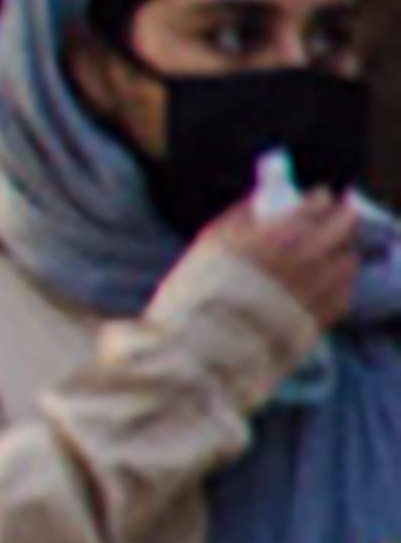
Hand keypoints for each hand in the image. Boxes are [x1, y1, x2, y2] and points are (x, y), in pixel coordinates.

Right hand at [194, 177, 380, 325]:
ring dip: (342, 250)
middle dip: (341, 219)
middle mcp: (302, 261)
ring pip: (348, 261)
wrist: (200, 345)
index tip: (319, 197)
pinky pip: (343, 294)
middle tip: (335, 218)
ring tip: (333, 250)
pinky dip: (341, 283)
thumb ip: (240, 216)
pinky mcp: (318, 319)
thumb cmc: (195, 290)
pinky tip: (328, 282)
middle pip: (343, 229)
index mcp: (274, 238)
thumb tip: (262, 198)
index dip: (320, 199)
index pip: (315, 208)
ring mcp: (314, 292)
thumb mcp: (208, 243)